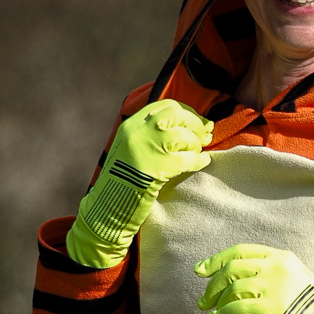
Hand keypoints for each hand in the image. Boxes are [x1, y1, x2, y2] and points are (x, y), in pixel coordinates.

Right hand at [66, 100, 214, 268]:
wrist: (108, 207)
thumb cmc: (123, 180)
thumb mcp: (131, 149)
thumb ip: (150, 135)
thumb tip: (184, 127)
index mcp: (132, 125)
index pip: (165, 106)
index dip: (186, 112)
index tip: (196, 121)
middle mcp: (139, 132)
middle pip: (177, 116)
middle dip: (196, 124)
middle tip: (205, 134)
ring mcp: (148, 149)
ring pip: (184, 136)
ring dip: (197, 143)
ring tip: (199, 151)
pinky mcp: (159, 169)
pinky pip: (188, 159)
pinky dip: (200, 160)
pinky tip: (204, 161)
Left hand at [195, 244, 313, 313]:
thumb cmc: (312, 303)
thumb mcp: (293, 276)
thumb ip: (269, 271)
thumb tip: (236, 280)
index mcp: (280, 256)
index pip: (240, 251)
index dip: (216, 260)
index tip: (201, 270)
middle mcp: (276, 267)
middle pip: (232, 269)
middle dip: (213, 285)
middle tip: (203, 300)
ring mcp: (275, 286)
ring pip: (233, 288)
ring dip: (216, 301)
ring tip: (210, 312)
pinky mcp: (274, 307)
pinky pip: (239, 308)